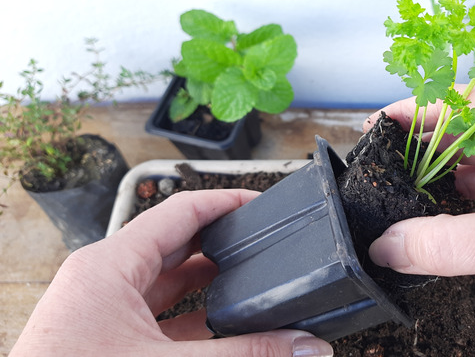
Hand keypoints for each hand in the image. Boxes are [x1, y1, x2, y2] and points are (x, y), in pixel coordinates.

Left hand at [11, 189, 333, 356]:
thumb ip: (244, 354)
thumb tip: (303, 347)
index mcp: (109, 266)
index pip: (179, 211)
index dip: (225, 201)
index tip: (261, 202)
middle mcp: (102, 279)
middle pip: (175, 242)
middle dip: (221, 242)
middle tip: (263, 241)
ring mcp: (101, 308)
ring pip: (167, 279)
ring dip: (208, 281)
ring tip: (251, 281)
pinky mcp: (105, 336)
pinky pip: (158, 312)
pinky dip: (193, 314)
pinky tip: (223, 325)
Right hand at [367, 90, 474, 356]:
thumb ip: (449, 244)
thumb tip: (390, 245)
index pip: (462, 101)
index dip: (417, 111)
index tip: (378, 126)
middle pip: (474, 135)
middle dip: (431, 154)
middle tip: (387, 177)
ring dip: (455, 188)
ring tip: (412, 205)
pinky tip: (459, 233)